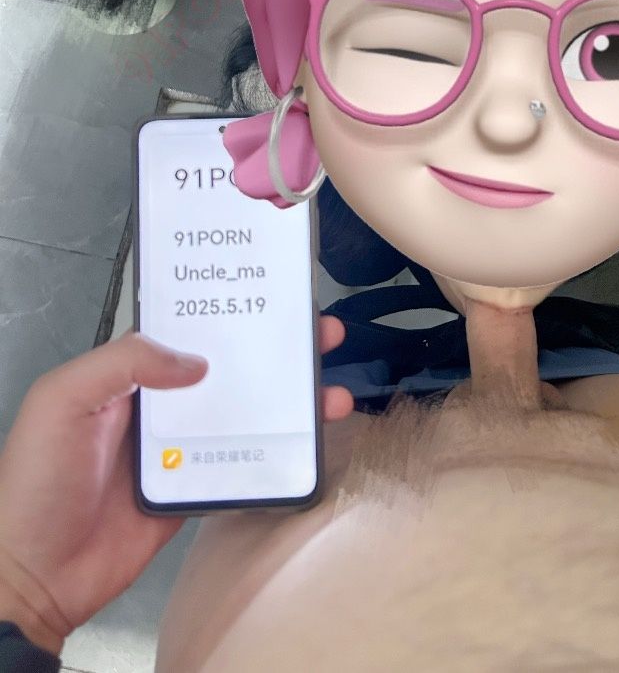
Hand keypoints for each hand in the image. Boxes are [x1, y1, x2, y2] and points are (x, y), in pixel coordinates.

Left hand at [0, 321, 350, 655]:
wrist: (37, 573)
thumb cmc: (40, 478)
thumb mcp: (63, 400)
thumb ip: (124, 363)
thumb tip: (197, 362)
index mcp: (127, 374)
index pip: (186, 330)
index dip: (228, 312)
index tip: (272, 296)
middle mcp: (161, 404)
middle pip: (228, 367)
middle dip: (276, 349)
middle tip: (322, 333)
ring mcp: (183, 448)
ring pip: (245, 412)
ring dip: (289, 400)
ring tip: (332, 391)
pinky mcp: (196, 489)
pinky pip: (242, 462)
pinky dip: (278, 451)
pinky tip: (311, 440)